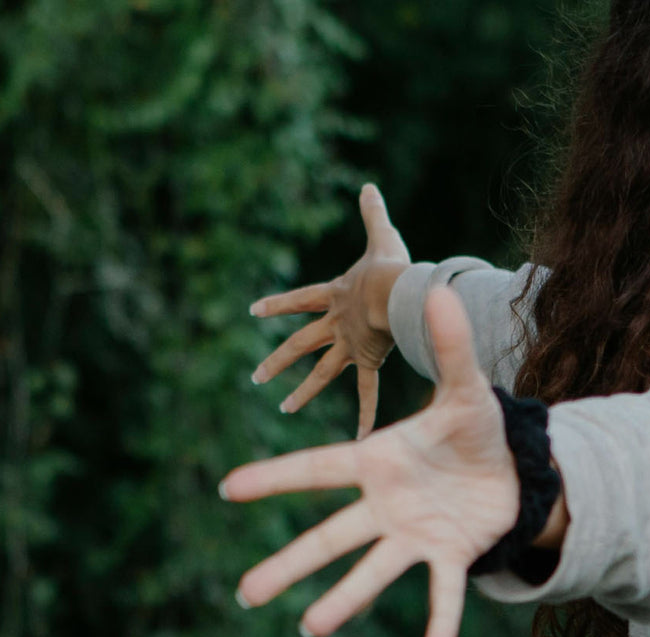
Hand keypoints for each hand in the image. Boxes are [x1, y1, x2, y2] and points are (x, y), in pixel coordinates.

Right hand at [221, 287, 518, 636]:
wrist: (513, 467)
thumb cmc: (474, 429)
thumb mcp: (467, 388)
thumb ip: (451, 346)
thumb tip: (440, 287)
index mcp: (377, 462)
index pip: (317, 469)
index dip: (273, 478)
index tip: (228, 487)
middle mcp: (385, 505)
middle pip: (328, 536)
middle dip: (287, 564)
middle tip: (245, 593)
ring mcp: (413, 535)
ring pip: (370, 571)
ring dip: (342, 601)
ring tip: (310, 629)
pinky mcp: (448, 555)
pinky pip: (441, 593)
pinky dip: (440, 622)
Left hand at [249, 182, 409, 438]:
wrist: (397, 293)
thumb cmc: (390, 265)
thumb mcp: (381, 236)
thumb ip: (373, 213)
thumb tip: (367, 184)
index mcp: (333, 295)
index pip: (297, 299)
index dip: (276, 304)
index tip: (252, 310)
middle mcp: (335, 323)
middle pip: (299, 343)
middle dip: (276, 360)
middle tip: (256, 377)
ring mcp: (349, 345)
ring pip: (320, 372)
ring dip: (302, 391)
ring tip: (283, 408)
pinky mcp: (368, 360)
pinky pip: (365, 392)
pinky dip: (364, 416)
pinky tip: (359, 440)